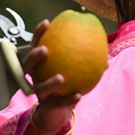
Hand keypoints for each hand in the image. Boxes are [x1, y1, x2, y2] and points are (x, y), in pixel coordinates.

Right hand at [23, 19, 79, 134]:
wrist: (59, 110)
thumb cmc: (68, 83)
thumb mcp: (76, 69)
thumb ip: (87, 58)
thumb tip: (105, 49)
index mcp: (41, 64)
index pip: (36, 45)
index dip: (39, 34)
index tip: (47, 23)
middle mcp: (36, 77)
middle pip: (28, 65)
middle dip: (34, 56)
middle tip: (45, 49)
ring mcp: (39, 93)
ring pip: (40, 87)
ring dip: (49, 82)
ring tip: (60, 77)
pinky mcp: (47, 107)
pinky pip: (57, 104)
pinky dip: (68, 100)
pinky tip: (79, 95)